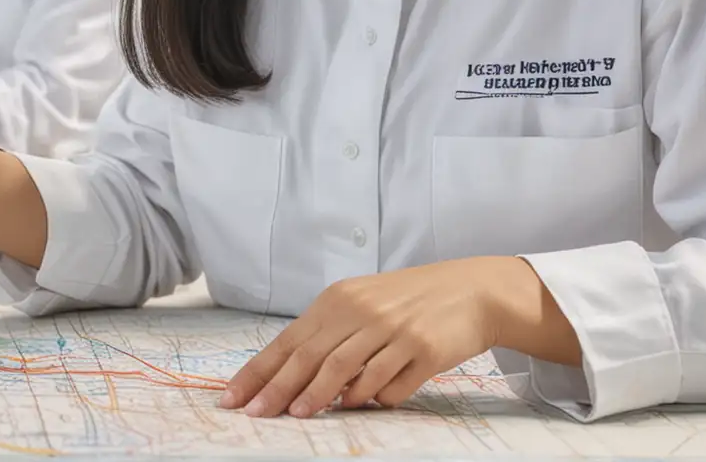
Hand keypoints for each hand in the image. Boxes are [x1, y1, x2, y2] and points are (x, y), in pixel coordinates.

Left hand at [221, 257, 573, 417]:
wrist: (471, 291)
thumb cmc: (408, 302)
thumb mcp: (364, 305)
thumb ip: (331, 336)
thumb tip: (294, 379)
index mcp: (339, 299)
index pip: (289, 341)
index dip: (259, 371)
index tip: (234, 396)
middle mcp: (363, 312)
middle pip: (311, 357)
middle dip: (278, 388)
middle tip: (256, 414)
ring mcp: (394, 330)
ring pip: (345, 370)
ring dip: (319, 395)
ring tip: (298, 414)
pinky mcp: (425, 349)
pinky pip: (390, 384)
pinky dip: (372, 397)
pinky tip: (361, 404)